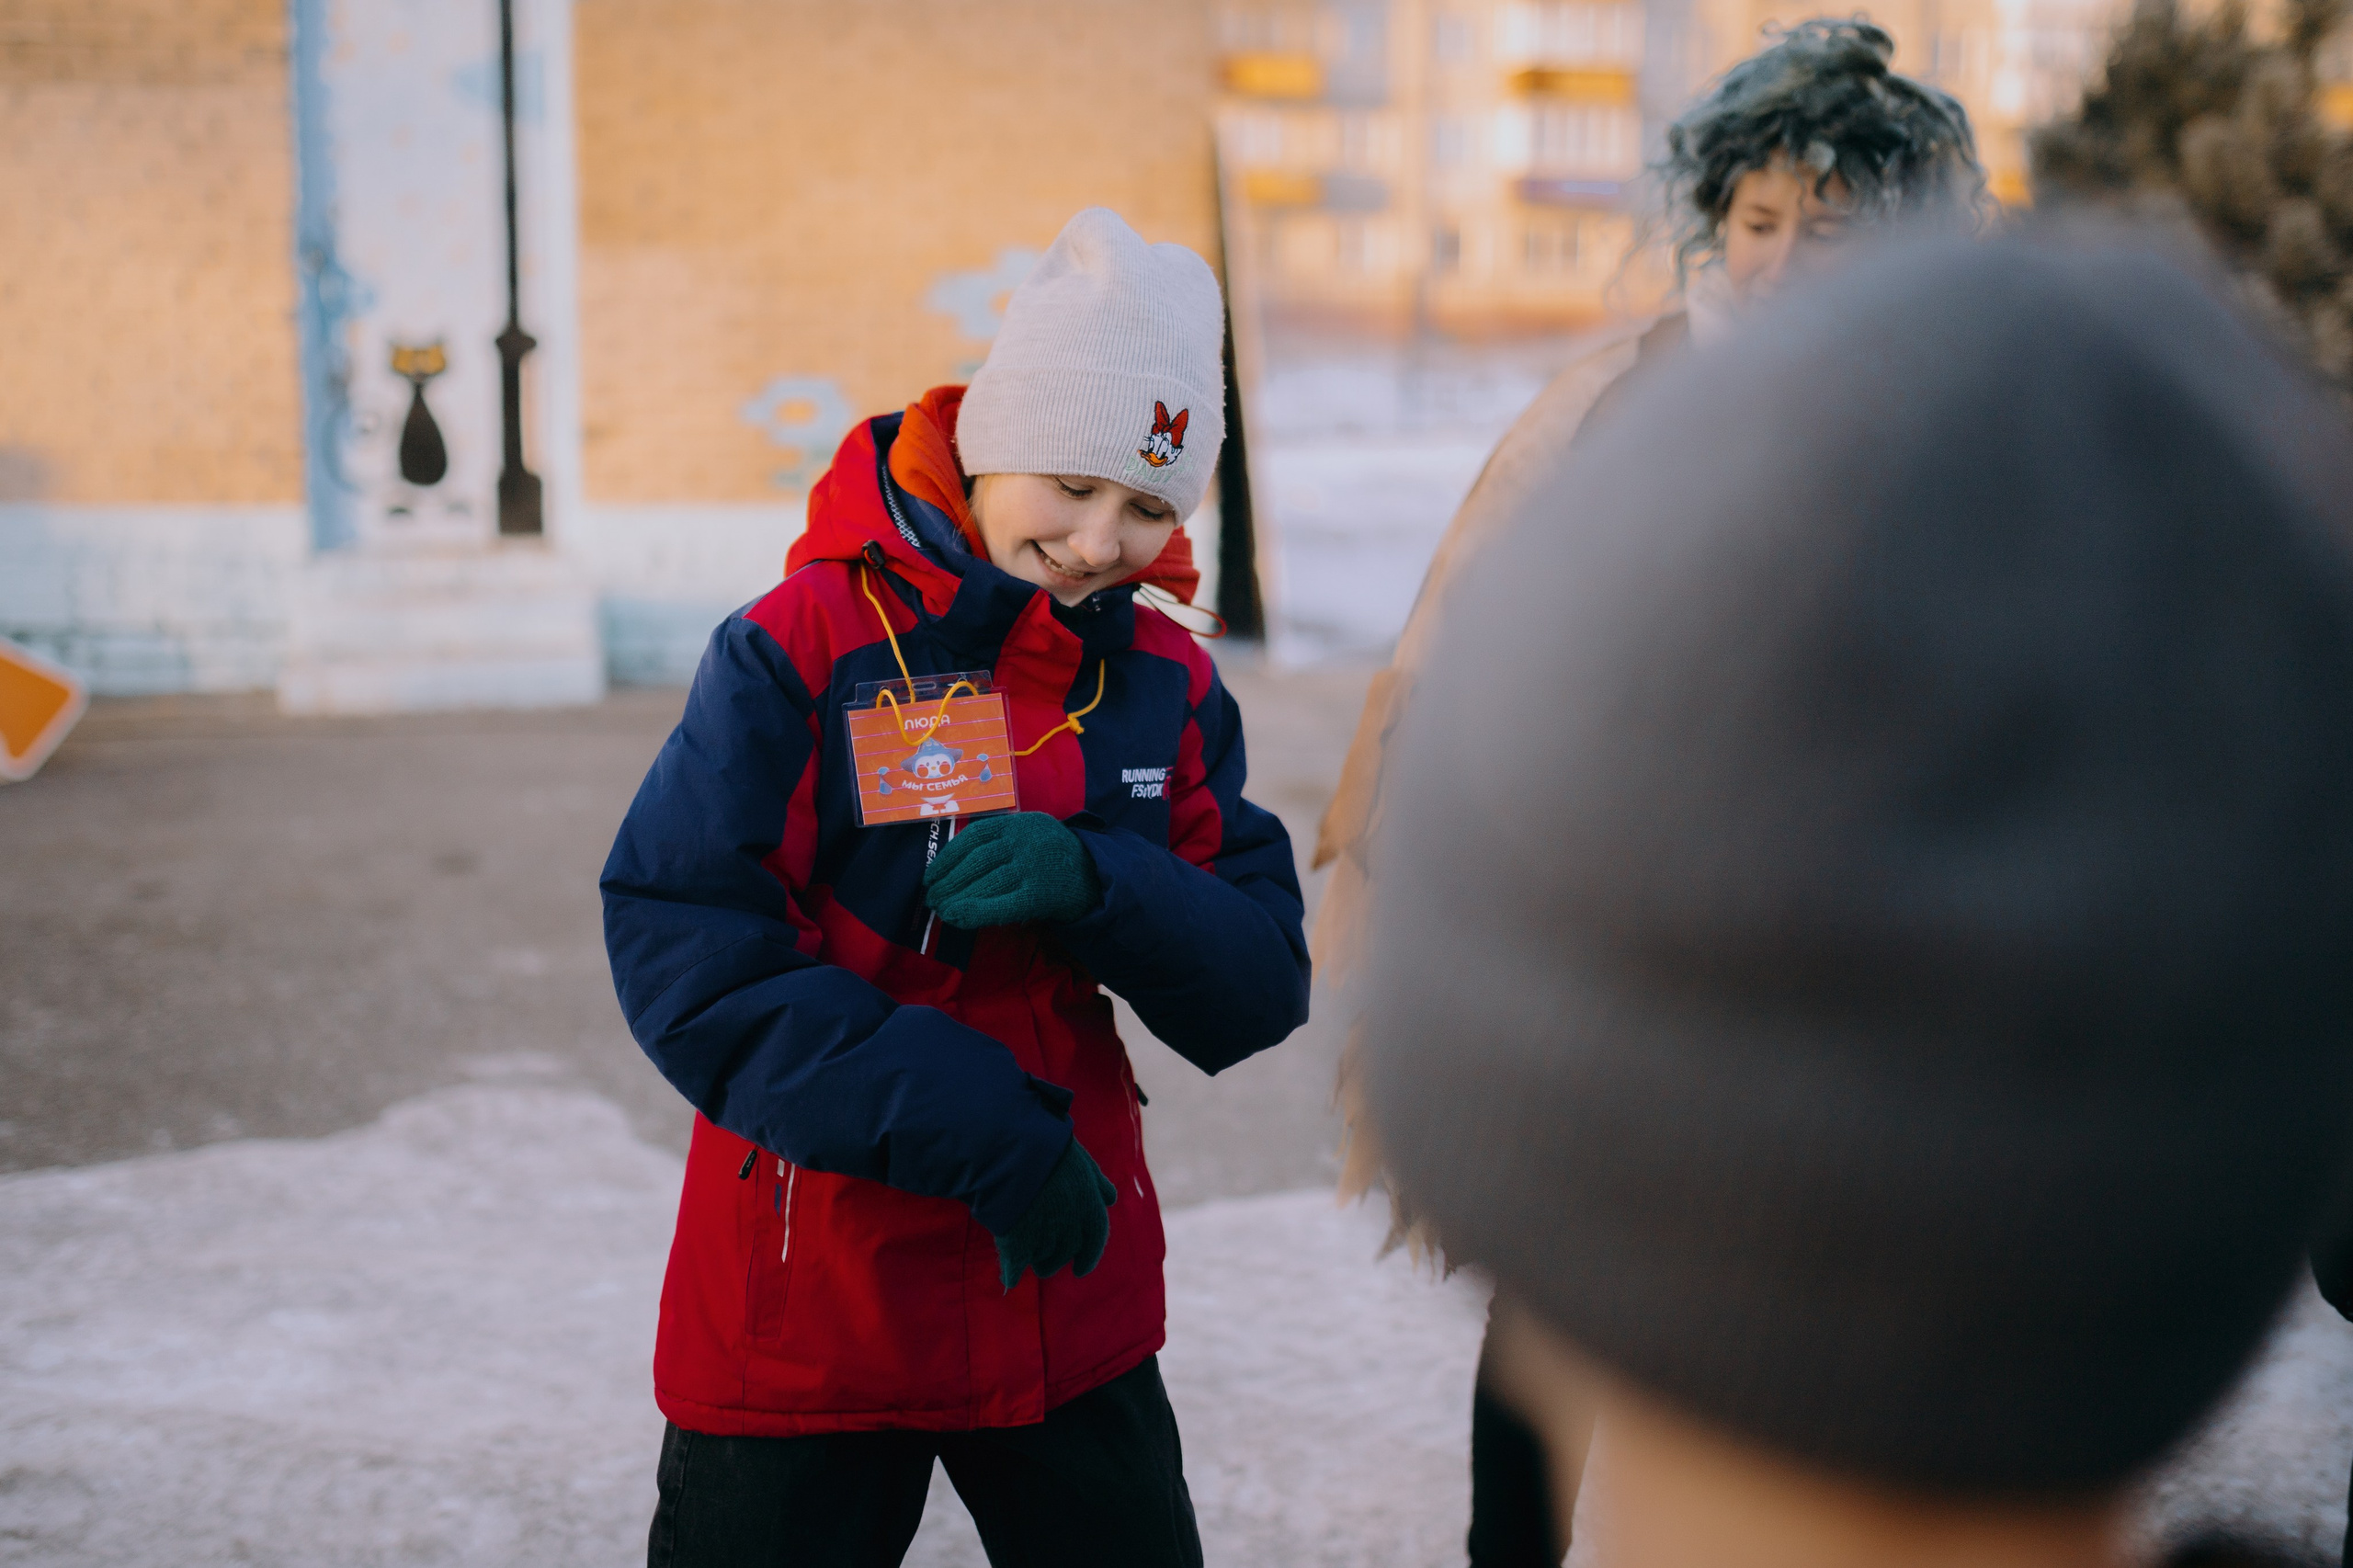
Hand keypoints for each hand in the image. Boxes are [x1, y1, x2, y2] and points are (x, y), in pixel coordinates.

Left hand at [923, 811, 1101, 928]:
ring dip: (957, 898)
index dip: (947, 857)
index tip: (930, 875)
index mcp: (1018, 823)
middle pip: (976, 861)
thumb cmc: (1051, 856)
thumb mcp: (1028, 834)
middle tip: (931, 898)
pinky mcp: (1040, 893)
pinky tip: (959, 918)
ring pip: (986, 883)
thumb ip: (997, 842)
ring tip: (941, 910)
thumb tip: (951, 868)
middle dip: (948, 882)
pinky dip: (976, 911)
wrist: (1095, 874)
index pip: (974, 837)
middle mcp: (1024, 840)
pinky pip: (1001, 904)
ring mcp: (1033, 866)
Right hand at [993, 1138, 1117, 1289]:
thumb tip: (1111, 1199)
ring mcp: (1043, 1234)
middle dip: (1059, 1261)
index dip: (1088, 1257)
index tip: (1081, 1270)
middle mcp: (1071, 1224)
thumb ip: (1096, 1182)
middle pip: (1067, 1252)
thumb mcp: (1080, 1161)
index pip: (1096, 1240)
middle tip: (1049, 1266)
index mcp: (1090, 1206)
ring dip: (1040, 1262)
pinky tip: (1010, 1279)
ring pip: (1043, 1258)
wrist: (1013, 1149)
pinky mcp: (1016, 1242)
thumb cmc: (1048, 1149)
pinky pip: (1015, 1267)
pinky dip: (1012, 1274)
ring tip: (1032, 1263)